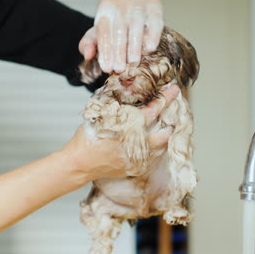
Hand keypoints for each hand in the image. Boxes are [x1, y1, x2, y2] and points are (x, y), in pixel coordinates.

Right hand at [62, 85, 179, 181]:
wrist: (80, 163)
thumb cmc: (88, 136)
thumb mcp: (101, 113)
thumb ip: (116, 101)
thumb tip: (126, 85)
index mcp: (131, 125)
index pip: (155, 108)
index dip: (166, 97)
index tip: (174, 89)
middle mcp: (139, 143)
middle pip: (166, 131)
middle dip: (171, 120)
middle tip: (171, 113)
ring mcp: (139, 158)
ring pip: (162, 146)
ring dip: (163, 135)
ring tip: (163, 128)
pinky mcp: (137, 168)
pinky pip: (152, 157)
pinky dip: (153, 148)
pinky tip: (147, 142)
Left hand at [79, 0, 163, 73]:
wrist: (134, 2)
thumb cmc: (115, 22)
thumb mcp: (98, 30)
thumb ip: (89, 43)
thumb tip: (87, 55)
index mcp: (105, 11)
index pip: (103, 31)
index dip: (105, 51)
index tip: (107, 68)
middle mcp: (121, 6)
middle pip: (119, 30)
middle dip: (118, 52)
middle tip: (119, 69)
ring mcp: (138, 6)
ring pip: (136, 26)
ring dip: (134, 46)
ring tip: (133, 63)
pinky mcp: (154, 7)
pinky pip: (155, 21)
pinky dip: (153, 35)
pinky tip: (150, 48)